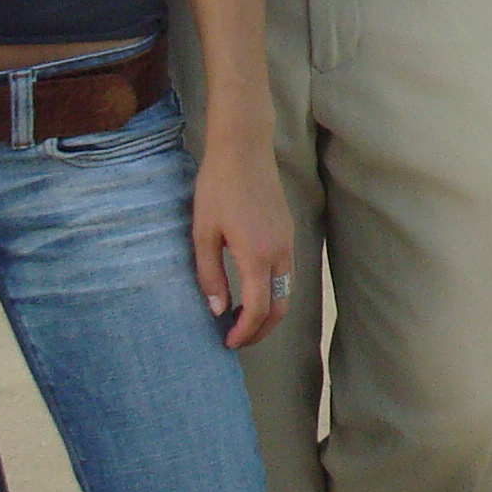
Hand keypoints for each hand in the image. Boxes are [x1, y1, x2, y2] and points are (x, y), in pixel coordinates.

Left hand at [190, 134, 295, 349]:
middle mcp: (280, 252)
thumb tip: (217, 310)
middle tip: (236, 339)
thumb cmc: (217, 188)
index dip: (244, 332)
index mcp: (257, 255)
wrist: (244, 149)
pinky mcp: (288, 231)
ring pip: (286, 290)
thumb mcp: (203, 234)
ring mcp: (288, 240)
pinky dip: (272, 291)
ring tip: (240, 317)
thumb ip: (210, 275)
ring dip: (267, 311)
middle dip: (261, 330)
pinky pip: (286, 272)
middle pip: (280, 306)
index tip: (226, 342)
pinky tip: (250, 289)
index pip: (258, 309)